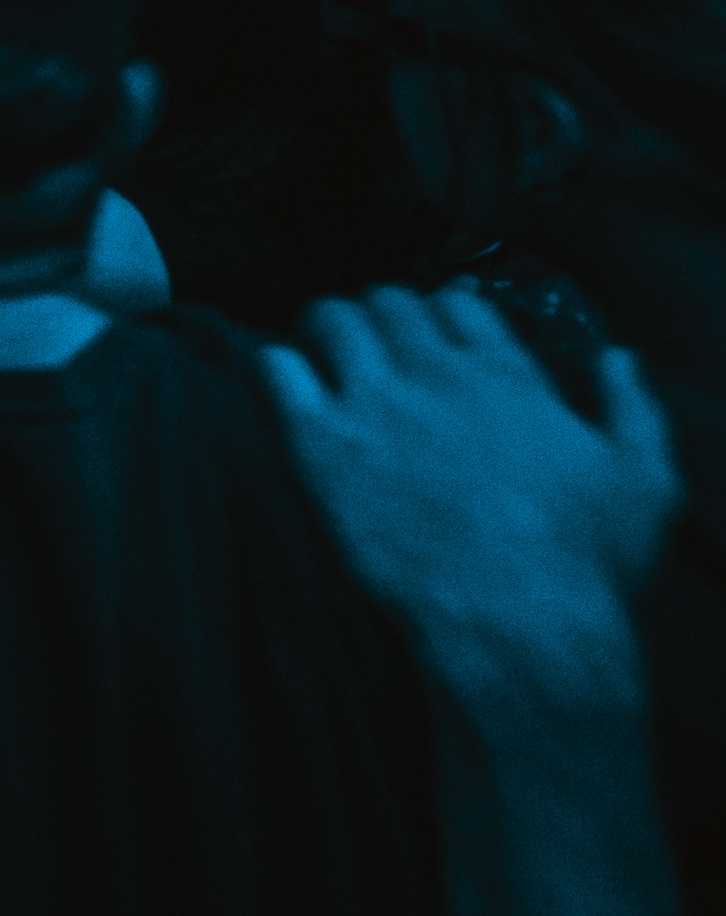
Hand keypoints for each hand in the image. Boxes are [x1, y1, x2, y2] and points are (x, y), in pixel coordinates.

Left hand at [262, 287, 678, 678]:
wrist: (514, 611)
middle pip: (388, 304)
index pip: (457, 304)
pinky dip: (276, 363)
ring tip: (319, 344)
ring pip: (332, 321)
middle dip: (378, 316)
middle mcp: (435, 372)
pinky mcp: (323, 442)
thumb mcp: (641, 479)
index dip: (440, 311)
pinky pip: (281, 371)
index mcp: (506, 374)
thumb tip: (617, 358)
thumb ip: (631, 409)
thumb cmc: (583, 556)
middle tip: (369, 339)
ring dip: (326, 326)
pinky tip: (278, 371)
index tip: (432, 329)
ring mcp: (374, 401)